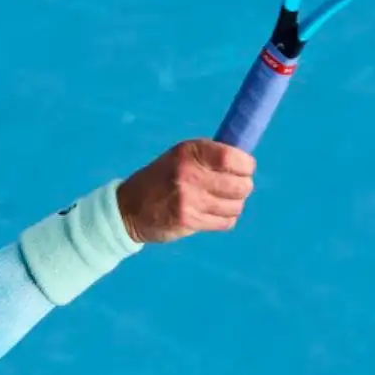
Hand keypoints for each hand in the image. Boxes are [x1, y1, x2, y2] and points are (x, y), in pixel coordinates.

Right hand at [116, 139, 255, 243]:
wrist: (128, 208)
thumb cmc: (161, 179)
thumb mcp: (179, 157)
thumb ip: (209, 157)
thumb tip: (245, 162)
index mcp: (189, 152)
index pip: (232, 158)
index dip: (246, 166)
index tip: (245, 169)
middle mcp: (189, 174)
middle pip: (240, 185)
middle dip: (243, 187)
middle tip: (236, 188)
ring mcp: (189, 199)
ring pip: (235, 205)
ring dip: (234, 205)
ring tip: (222, 202)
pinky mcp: (188, 220)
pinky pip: (225, 222)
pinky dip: (225, 219)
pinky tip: (214, 214)